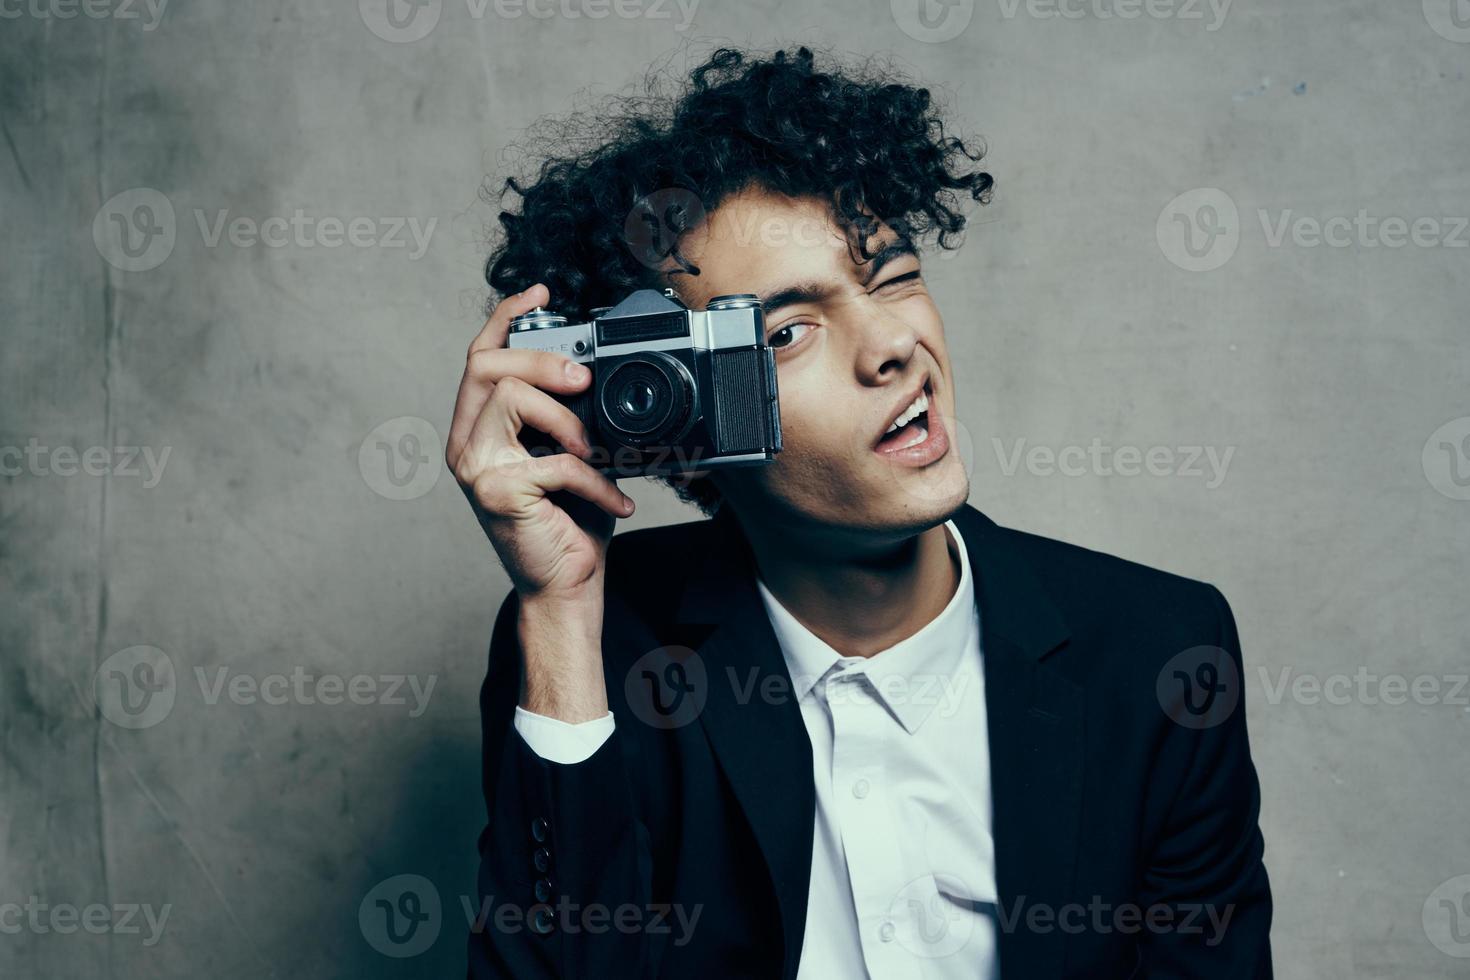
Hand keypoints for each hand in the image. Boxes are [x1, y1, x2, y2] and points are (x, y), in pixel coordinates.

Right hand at [447, 283, 635, 603]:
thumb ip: (568, 414)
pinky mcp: (497, 493)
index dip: (506, 316)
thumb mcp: (572, 455)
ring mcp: (474, 469)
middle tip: (583, 380)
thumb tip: (593, 372)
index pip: (479, 355)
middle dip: (540, 360)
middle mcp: (465, 444)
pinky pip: (552, 461)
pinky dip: (596, 480)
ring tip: (597, 451)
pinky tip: (618, 501)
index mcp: (478, 428)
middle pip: (486, 366)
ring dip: (565, 418)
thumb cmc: (570, 522)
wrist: (566, 587)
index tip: (541, 291)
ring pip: (510, 399)